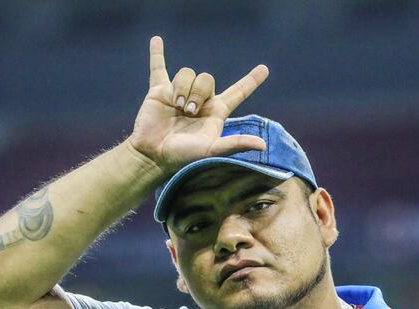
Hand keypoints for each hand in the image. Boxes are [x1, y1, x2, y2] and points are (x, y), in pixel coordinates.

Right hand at [126, 36, 269, 176]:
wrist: (154, 156)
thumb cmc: (184, 157)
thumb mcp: (212, 150)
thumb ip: (236, 143)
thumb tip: (262, 144)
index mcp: (216, 112)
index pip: (238, 92)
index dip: (251, 81)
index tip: (264, 69)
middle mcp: (201, 101)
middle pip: (206, 79)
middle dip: (197, 93)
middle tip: (189, 112)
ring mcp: (179, 94)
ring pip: (187, 73)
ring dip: (182, 88)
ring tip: (177, 107)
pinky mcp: (159, 92)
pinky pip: (159, 69)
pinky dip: (157, 55)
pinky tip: (156, 40)